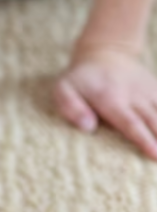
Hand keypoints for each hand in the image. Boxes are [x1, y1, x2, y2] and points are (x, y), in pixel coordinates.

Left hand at [54, 45, 156, 159]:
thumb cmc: (80, 79)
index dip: (144, 140)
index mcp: (111, 100)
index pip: (130, 124)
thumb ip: (70, 106)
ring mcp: (150, 94)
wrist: (104, 54)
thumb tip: (88, 127)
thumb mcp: (63, 89)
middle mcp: (135, 98)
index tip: (156, 156)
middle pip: (155, 123)